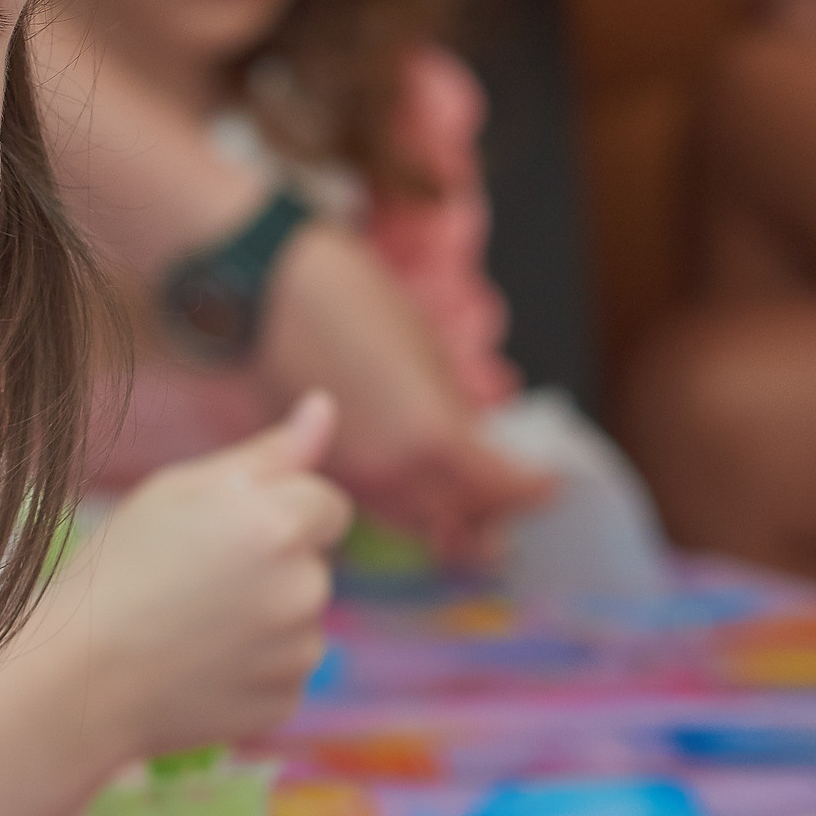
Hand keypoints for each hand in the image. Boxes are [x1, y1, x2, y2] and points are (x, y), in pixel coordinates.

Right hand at [82, 393, 353, 760]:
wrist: (76, 678)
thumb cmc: (118, 568)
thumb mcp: (179, 490)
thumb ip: (267, 453)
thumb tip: (323, 405)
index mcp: (278, 524)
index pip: (327, 503)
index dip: (274, 511)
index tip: (220, 532)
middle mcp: (303, 589)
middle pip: (313, 561)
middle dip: (271, 563)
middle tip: (191, 580)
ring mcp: (299, 653)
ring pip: (300, 617)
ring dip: (264, 617)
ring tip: (187, 625)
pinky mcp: (286, 702)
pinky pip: (284, 669)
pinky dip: (252, 667)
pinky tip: (196, 664)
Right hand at [256, 228, 551, 566]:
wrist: (265, 291)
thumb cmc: (353, 301)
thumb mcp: (427, 351)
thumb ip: (456, 411)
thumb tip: (476, 445)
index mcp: (430, 439)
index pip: (498, 488)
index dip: (530, 490)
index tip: (550, 486)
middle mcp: (392, 473)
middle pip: (459, 519)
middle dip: (493, 516)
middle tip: (517, 509)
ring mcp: (351, 477)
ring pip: (413, 523)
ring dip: (447, 523)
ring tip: (473, 518)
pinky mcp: (320, 470)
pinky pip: (374, 508)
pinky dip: (405, 510)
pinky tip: (416, 496)